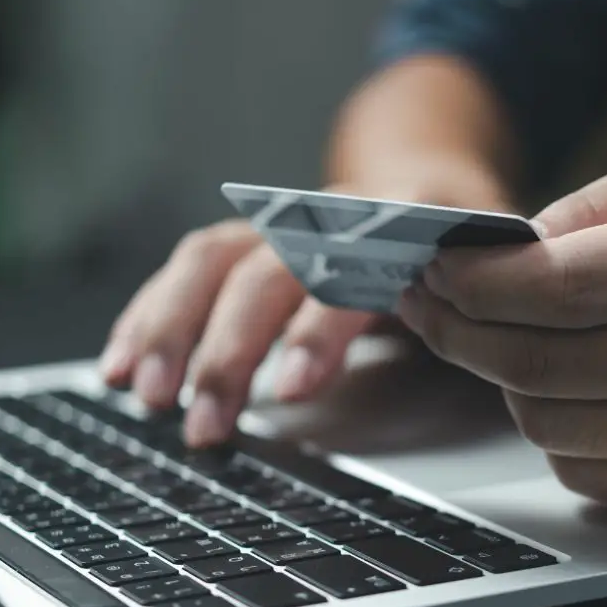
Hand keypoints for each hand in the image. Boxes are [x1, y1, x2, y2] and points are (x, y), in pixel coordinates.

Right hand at [100, 179, 511, 446]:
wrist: (429, 180)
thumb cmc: (464, 252)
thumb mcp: (488, 286)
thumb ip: (479, 322)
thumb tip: (488, 378)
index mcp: (399, 231)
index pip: (350, 275)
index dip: (318, 330)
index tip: (293, 389)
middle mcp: (328, 221)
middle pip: (263, 273)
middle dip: (227, 351)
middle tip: (205, 426)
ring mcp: (280, 229)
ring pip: (211, 264)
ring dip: (170, 330)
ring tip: (144, 395)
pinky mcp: (247, 245)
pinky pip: (187, 270)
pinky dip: (148, 317)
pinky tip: (118, 363)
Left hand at [398, 145, 606, 509]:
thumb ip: (602, 202)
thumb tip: (507, 249)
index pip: (566, 284)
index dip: (480, 284)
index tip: (436, 273)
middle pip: (545, 365)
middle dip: (461, 336)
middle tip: (431, 311)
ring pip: (556, 429)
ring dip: (504, 386)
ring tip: (499, 346)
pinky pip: (592, 478)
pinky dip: (554, 436)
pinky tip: (560, 395)